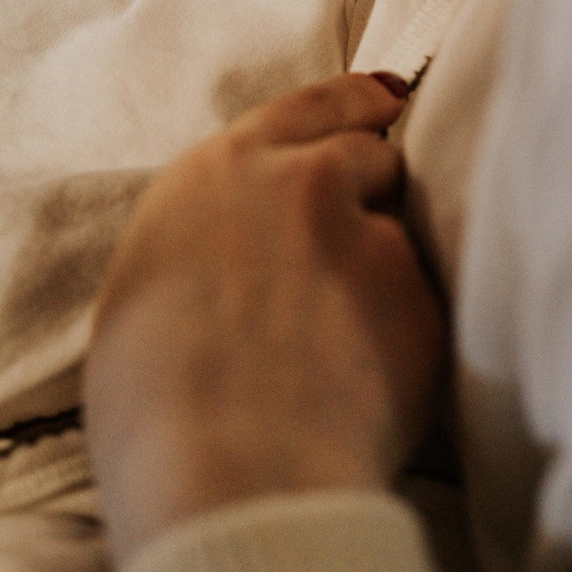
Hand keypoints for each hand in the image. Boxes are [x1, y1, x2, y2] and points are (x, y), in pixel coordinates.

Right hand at [84, 74, 443, 565]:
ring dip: (385, 266)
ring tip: (347, 337)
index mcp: (222, 169)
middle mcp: (304, 180)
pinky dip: (405, 336)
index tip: (386, 99)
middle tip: (365, 230)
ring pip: (400, 231)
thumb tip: (237, 254)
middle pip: (371, 150)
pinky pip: (424, 307)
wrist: (229, 473)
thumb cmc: (154, 405)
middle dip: (373, 184)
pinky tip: (368, 386)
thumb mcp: (147, 289)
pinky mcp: (422, 299)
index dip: (355, 103)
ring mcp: (372, 236)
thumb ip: (210, 240)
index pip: (313, 104)